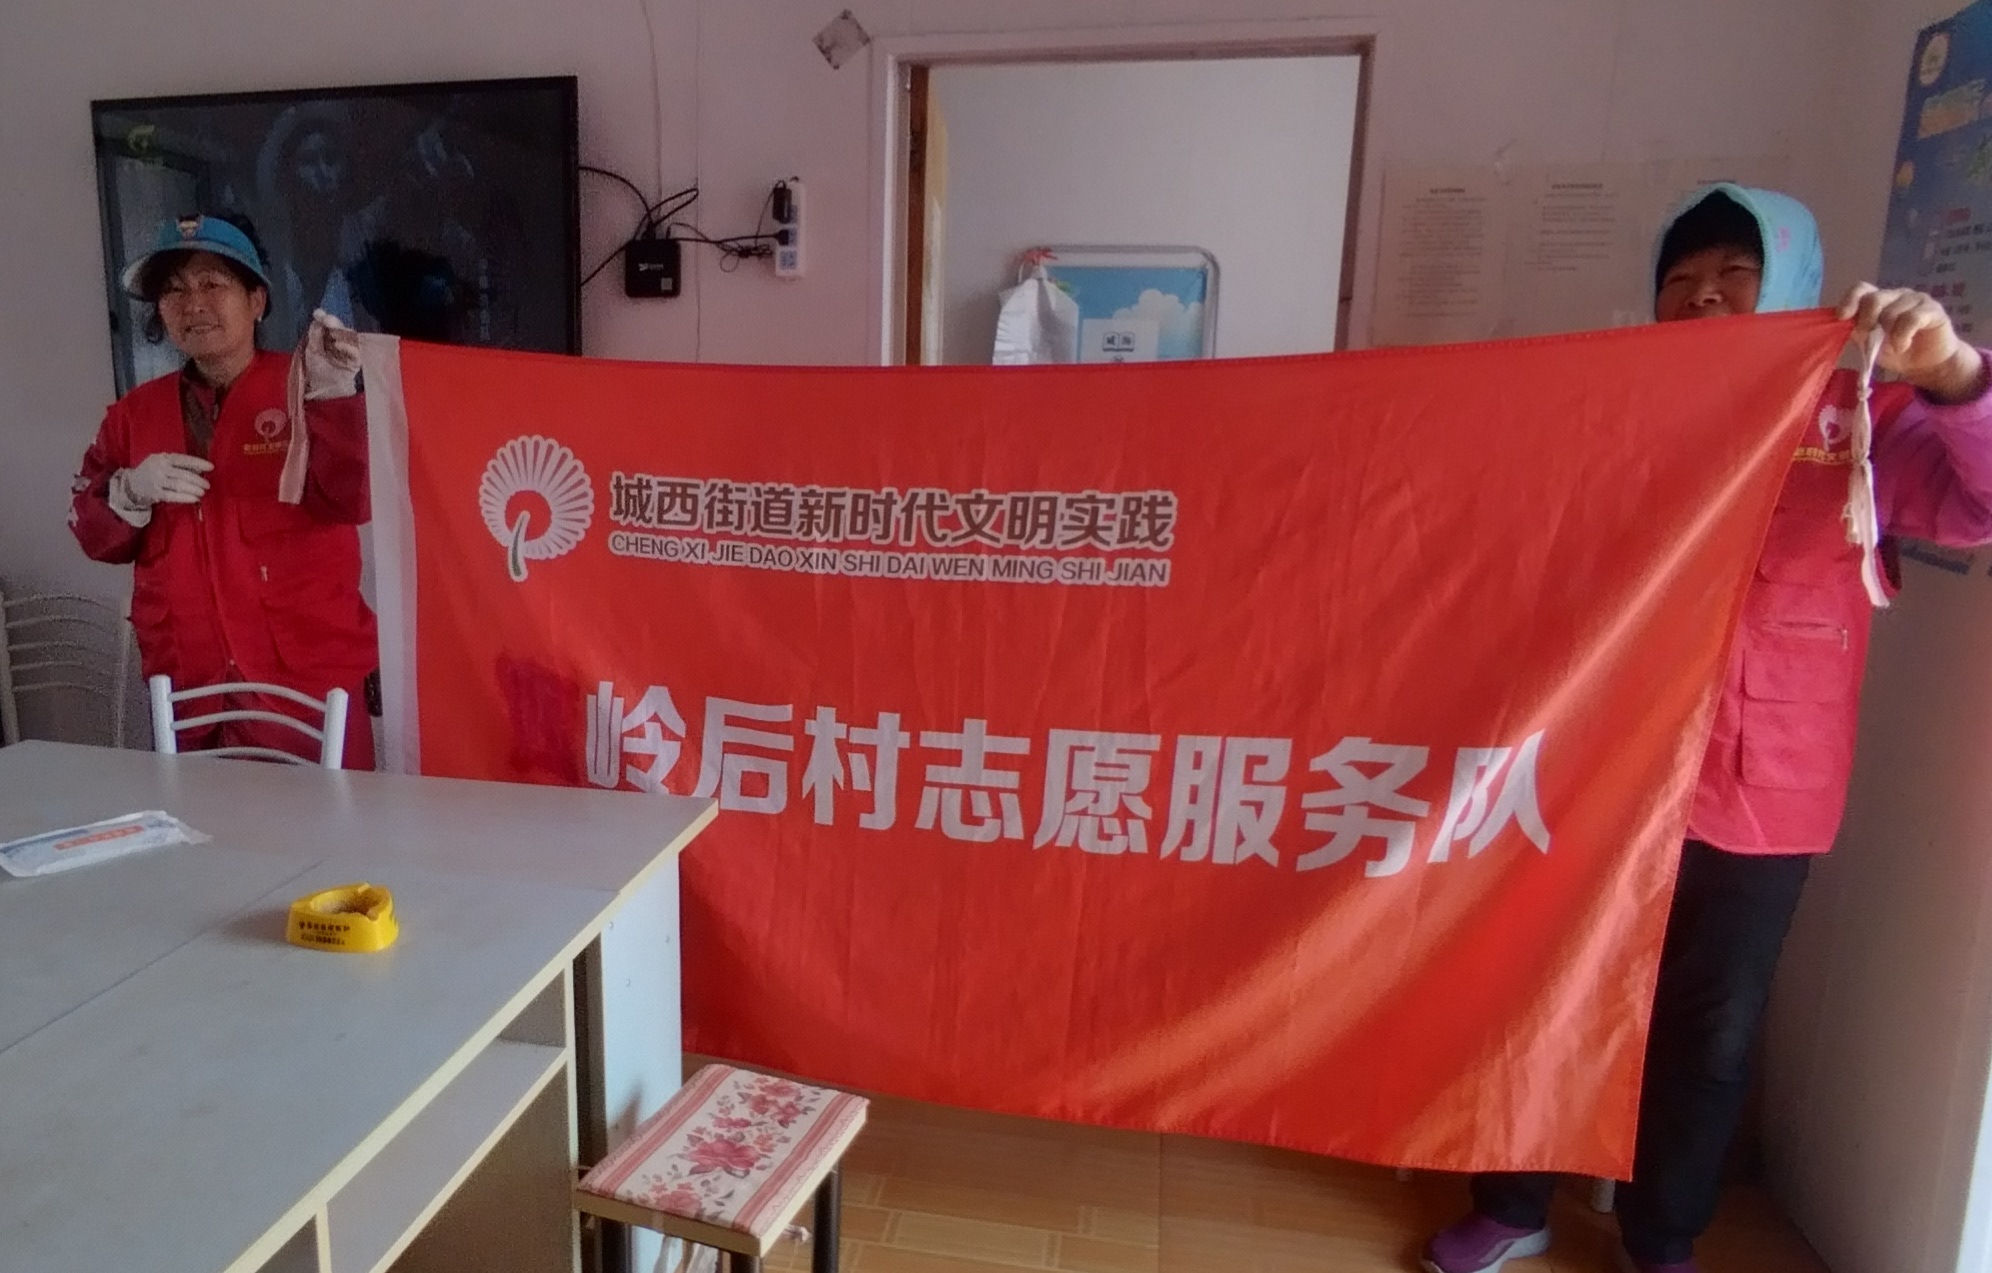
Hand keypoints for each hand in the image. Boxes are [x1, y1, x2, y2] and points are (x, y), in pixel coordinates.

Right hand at [118, 452, 212, 507]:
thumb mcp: (164, 462)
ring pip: (178, 485)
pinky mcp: (155, 493)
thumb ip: (181, 464)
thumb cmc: (154, 470)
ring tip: (202, 492)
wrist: (132, 483)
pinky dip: (185, 498)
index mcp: (163, 458)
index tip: (211, 467)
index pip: (183, 459)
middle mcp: (159, 468)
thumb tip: (201, 468)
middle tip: (207, 485)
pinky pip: (172, 496)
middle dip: (198, 480)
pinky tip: (194, 499)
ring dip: (193, 489)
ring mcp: (156, 481)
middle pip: (182, 474)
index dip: (198, 463)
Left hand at [302, 308, 361, 399]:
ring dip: (342, 333)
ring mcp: (350, 352)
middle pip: (342, 329)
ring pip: (351, 338)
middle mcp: (342, 342)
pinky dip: (348, 347)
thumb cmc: (316, 370)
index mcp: (330, 338)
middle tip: (327, 320)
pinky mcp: (356, 362)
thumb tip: (318, 317)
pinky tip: (338, 345)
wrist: (323, 390)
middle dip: (335, 323)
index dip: (325, 318)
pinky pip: (356, 352)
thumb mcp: (312, 350)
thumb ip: (315, 334)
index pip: (330, 325)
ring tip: (332, 330)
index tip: (319, 313)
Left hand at [1837, 283, 1986, 402]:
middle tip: (1870, 337)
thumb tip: (1844, 325)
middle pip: (1874, 299)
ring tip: (1894, 347)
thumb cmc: (1897, 351)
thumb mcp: (1870, 345)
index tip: (1842, 316)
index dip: (1850, 300)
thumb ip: (1858, 332)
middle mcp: (1896, 295)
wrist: (1928, 364)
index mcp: (1879, 300)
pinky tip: (1902, 346)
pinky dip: (1902, 337)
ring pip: (1891, 312)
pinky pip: (1911, 319)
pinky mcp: (1933, 309)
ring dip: (1888, 335)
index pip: (1861, 289)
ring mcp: (1916, 300)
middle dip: (1867, 320)